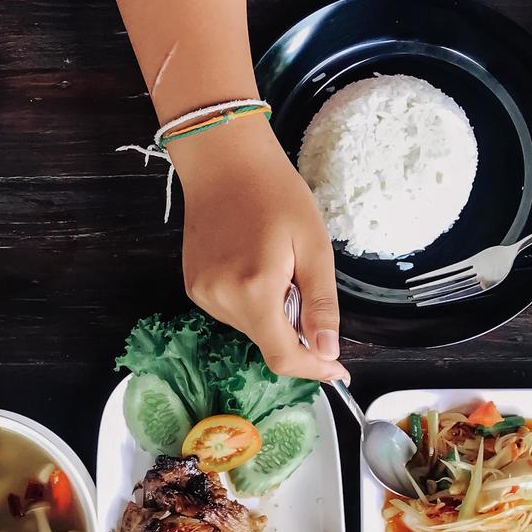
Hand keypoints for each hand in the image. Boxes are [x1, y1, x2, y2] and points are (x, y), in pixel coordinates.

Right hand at [168, 116, 349, 382]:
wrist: (224, 161)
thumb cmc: (275, 193)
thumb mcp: (314, 246)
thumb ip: (320, 304)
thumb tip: (327, 353)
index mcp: (254, 291)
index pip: (283, 357)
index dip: (313, 370)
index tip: (338, 370)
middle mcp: (221, 301)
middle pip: (267, 342)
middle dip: (295, 329)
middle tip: (303, 281)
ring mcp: (202, 295)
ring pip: (251, 328)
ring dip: (273, 312)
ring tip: (276, 265)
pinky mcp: (194, 287)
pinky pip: (232, 311)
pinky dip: (252, 301)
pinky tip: (254, 264)